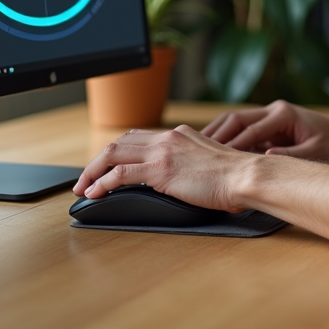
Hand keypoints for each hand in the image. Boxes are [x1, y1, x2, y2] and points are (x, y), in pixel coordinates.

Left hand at [72, 124, 249, 209]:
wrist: (245, 175)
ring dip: (92, 171)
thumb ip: (190, 163)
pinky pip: (120, 174)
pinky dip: (102, 183)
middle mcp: (167, 138)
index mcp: (179, 134)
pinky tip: (95, 194)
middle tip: (86, 178)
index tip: (107, 166)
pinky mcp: (160, 170)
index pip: (138, 137)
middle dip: (97, 160)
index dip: (117, 151)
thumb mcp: (209, 161)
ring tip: (83, 187)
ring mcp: (162, 152)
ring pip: (113, 154)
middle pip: (119, 142)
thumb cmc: (236, 175)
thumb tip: (182, 179)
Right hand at [201, 100, 328, 162]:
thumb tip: (265, 159)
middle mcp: (273, 109)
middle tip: (196, 150)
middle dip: (216, 134)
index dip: (233, 145)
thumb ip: (290, 156)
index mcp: (284, 114)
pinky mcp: (267, 123)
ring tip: (196, 148)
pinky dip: (226, 137)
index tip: (216, 160)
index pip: (251, 129)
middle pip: (236, 118)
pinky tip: (212, 150)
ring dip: (216, 133)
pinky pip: (242, 128)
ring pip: (235, 120)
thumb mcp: (315, 152)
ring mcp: (269, 114)